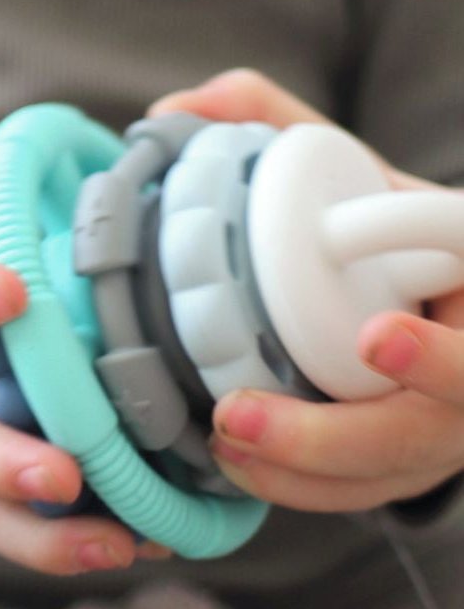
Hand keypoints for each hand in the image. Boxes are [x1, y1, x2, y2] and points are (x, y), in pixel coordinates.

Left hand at [149, 68, 463, 511]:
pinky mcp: (405, 462)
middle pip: (426, 432)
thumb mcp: (340, 161)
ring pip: (388, 476)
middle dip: (331, 437)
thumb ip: (266, 118)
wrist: (415, 278)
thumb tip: (172, 114)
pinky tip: (235, 462)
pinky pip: (361, 494)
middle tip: (238, 413)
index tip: (375, 339)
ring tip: (221, 439)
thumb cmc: (374, 220)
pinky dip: (299, 487)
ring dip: (301, 471)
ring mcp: (444, 427)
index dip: (441, 354)